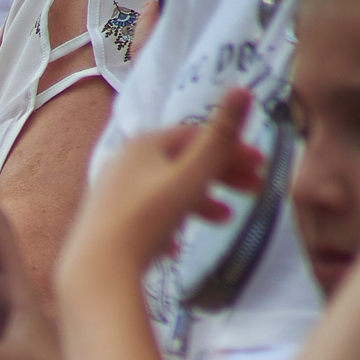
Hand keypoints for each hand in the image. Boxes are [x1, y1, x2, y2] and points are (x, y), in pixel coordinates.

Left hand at [59, 88, 263, 282]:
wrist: (97, 272)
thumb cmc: (148, 218)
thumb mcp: (191, 176)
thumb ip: (220, 136)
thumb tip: (242, 88)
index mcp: (143, 144)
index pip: (197, 136)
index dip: (232, 148)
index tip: (262, 166)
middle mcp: (123, 161)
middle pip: (182, 162)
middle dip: (221, 175)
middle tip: (255, 190)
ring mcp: (111, 192)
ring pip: (166, 189)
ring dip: (200, 200)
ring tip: (225, 219)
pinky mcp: (106, 222)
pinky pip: (147, 215)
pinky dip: (170, 222)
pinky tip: (179, 247)